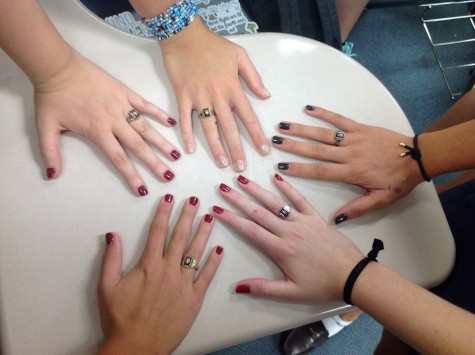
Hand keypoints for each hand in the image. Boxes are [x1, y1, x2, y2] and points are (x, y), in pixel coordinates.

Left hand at [34, 49, 180, 195]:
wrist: (58, 66)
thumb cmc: (52, 96)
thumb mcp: (45, 127)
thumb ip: (49, 152)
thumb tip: (52, 174)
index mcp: (98, 131)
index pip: (119, 158)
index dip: (131, 175)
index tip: (143, 188)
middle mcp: (114, 120)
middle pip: (138, 146)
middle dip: (155, 163)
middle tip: (168, 175)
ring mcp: (121, 105)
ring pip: (146, 127)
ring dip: (162, 142)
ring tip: (176, 155)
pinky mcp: (124, 91)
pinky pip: (145, 104)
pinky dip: (158, 113)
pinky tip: (171, 122)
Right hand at [97, 194, 222, 353]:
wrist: (137, 347)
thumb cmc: (121, 320)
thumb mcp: (107, 287)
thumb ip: (110, 259)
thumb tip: (112, 236)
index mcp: (148, 265)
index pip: (157, 231)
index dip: (164, 212)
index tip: (169, 198)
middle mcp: (168, 270)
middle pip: (179, 236)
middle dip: (188, 216)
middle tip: (195, 201)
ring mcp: (184, 284)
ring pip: (196, 252)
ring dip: (203, 233)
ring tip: (210, 217)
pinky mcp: (194, 298)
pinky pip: (207, 276)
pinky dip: (214, 262)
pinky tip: (219, 249)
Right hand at [159, 19, 270, 171]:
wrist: (184, 35)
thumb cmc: (213, 45)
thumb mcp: (240, 56)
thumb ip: (253, 77)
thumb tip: (265, 95)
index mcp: (233, 88)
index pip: (249, 117)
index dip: (257, 136)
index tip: (263, 151)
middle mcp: (218, 96)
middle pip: (230, 128)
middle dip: (237, 150)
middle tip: (241, 168)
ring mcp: (199, 98)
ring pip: (209, 128)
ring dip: (216, 147)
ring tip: (222, 164)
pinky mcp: (182, 96)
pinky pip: (184, 119)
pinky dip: (186, 134)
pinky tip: (190, 149)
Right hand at [213, 174, 362, 302]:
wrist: (352, 275)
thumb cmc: (323, 285)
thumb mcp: (292, 293)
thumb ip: (264, 288)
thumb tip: (238, 286)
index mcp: (281, 249)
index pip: (250, 230)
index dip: (231, 219)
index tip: (217, 209)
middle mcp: (289, 231)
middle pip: (258, 212)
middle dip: (238, 199)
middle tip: (223, 187)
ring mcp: (303, 222)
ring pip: (275, 203)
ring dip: (257, 190)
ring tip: (242, 178)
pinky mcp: (316, 217)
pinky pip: (299, 199)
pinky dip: (288, 187)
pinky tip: (276, 176)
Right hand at [272, 106, 424, 221]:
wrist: (417, 158)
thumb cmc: (398, 180)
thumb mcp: (380, 200)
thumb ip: (357, 208)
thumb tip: (335, 219)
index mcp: (351, 172)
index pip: (319, 171)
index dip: (298, 169)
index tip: (281, 167)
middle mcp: (348, 154)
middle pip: (316, 150)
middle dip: (293, 146)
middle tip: (275, 141)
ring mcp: (354, 138)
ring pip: (323, 134)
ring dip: (302, 129)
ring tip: (283, 126)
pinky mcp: (360, 128)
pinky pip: (339, 119)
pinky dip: (324, 113)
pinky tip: (309, 108)